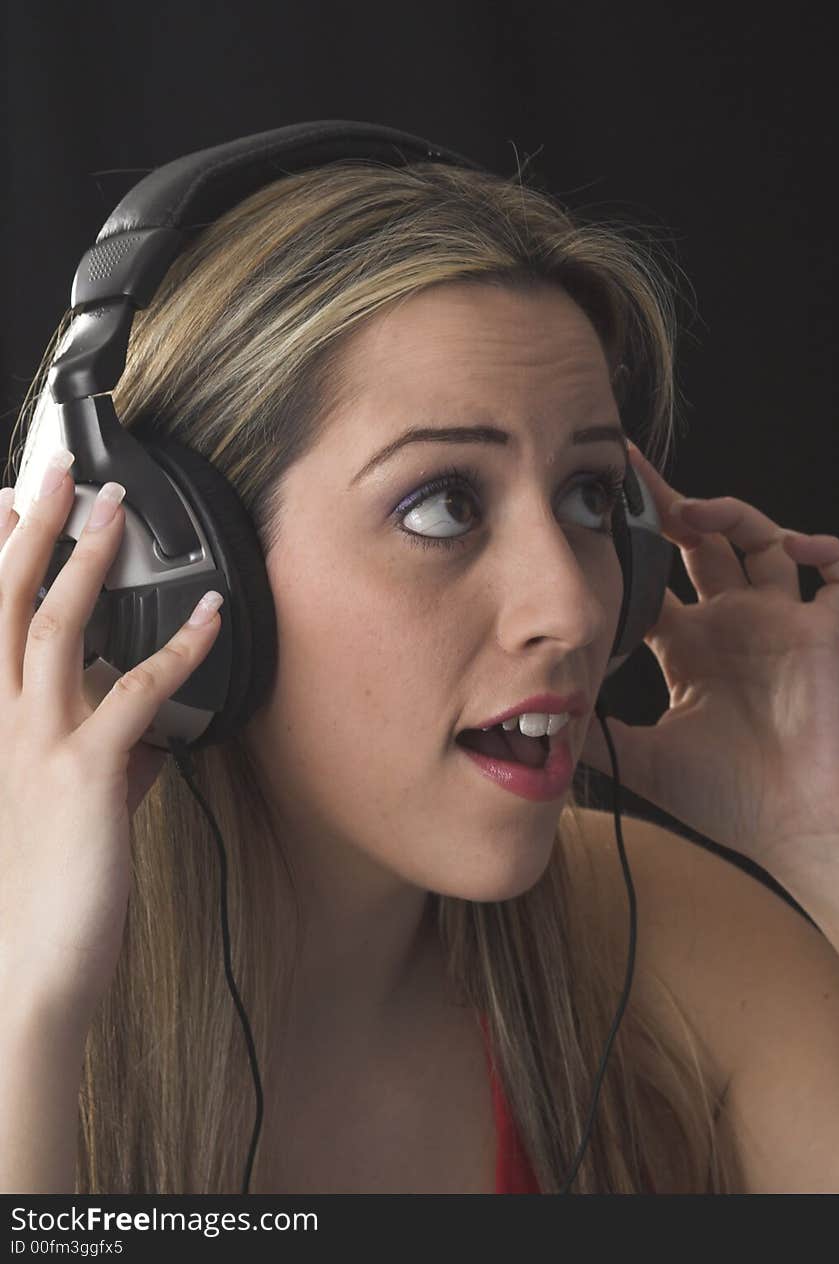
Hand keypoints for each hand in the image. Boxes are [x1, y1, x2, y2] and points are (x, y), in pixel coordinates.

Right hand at [0, 455, 222, 1023]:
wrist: (30, 972)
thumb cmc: (52, 893)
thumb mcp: (76, 811)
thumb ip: (110, 764)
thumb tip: (152, 736)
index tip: (5, 505)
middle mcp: (3, 726)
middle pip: (6, 606)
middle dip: (31, 531)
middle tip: (56, 472)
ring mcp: (38, 745)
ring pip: (56, 630)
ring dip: (87, 562)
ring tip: (113, 511)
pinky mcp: (87, 774)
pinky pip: (138, 695)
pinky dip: (180, 652)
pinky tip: (212, 621)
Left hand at [580, 442, 838, 870]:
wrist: (793, 830)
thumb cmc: (727, 799)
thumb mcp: (641, 759)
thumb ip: (595, 734)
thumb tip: (532, 726)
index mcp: (688, 646)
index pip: (653, 577)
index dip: (628, 546)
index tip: (597, 515)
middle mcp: (731, 624)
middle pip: (702, 542)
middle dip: (672, 503)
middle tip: (634, 470)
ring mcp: (778, 626)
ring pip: (764, 542)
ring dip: (735, 515)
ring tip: (695, 510)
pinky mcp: (821, 637)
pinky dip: (828, 554)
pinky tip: (796, 546)